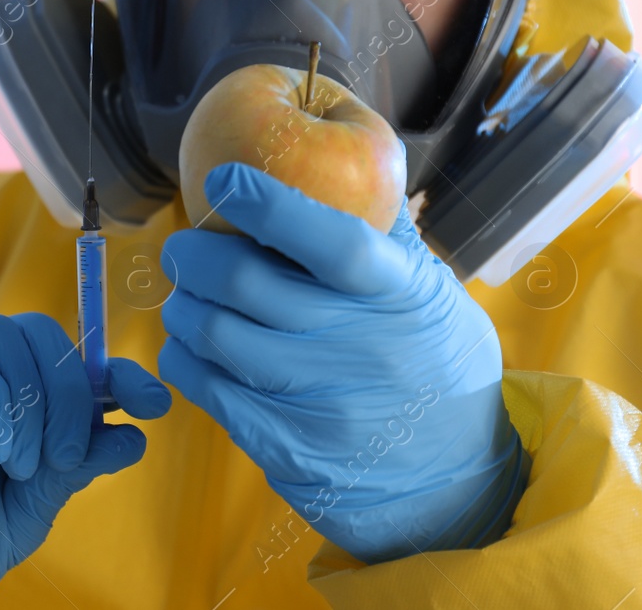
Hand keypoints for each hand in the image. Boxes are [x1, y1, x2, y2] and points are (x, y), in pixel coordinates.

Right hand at [0, 312, 170, 609]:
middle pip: (47, 340)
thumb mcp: (20, 518)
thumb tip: (132, 435)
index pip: (75, 369)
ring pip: (7, 336)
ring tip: (20, 464)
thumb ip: (69, 474)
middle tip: (64, 457)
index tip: (153, 402)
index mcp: (16, 415)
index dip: (118, 375)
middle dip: (74, 394)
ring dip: (32, 399)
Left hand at [157, 163, 528, 563]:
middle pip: (244, 282)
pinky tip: (192, 345)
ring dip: (182, 305)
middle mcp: (357, 348)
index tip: (223, 181)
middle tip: (182, 248)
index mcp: (399, 296)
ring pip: (211, 332)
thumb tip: (343, 158)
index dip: (270, 205)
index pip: (332, 241)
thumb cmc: (437, 365)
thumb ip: (384, 236)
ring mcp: (318, 403)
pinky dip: (182, 355)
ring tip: (187, 297)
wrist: (460, 482)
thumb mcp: (433, 294)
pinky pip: (204, 387)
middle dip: (192, 254)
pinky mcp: (284, 446)